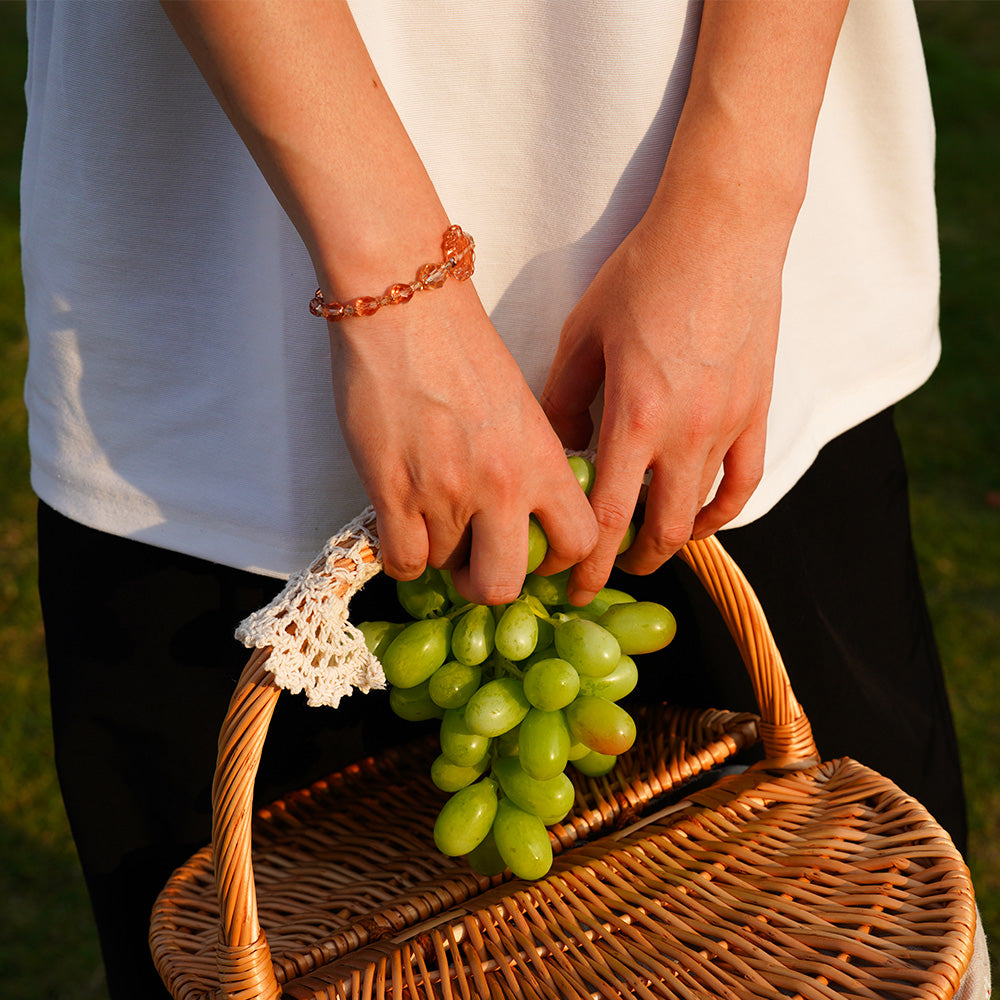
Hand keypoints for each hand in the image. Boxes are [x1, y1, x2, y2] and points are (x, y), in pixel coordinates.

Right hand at [330, 281, 598, 604]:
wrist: (405, 304)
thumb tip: (522, 510)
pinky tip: (399, 527)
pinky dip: (401, 556)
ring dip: (437, 552)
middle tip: (474, 562)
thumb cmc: (460, 344)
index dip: (556, 559)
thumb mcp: (520, 405)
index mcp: (543, 458)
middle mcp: (501, 484)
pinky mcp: (392, 491)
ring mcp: (445, 492)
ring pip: (443, 567)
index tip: (536, 553)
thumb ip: (529, 460)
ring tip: (428, 516)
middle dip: (488, 583)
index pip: (578, 541)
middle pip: (504, 584)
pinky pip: (403, 563)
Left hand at [541, 193, 782, 604]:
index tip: (568, 585)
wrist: (721, 232)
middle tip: (599, 574)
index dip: (584, 564)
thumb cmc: (643, 275)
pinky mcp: (758, 412)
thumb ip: (561, 400)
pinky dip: (720, 513)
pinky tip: (698, 519)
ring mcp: (729, 426)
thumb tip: (555, 451)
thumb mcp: (581, 334)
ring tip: (642, 548)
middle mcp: (686, 434)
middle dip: (625, 565)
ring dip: (669, 542)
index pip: (605, 518)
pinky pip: (744, 483)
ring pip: (701, 515)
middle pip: (659, 532)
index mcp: (634, 418)